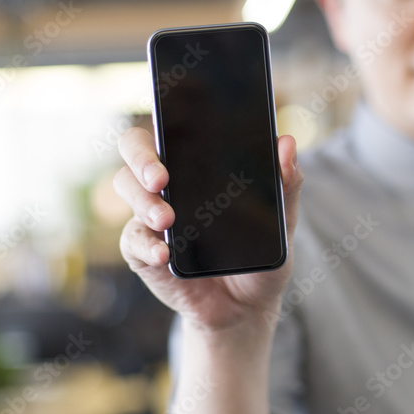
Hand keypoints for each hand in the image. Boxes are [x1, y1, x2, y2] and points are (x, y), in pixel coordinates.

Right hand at [112, 127, 303, 332]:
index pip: (172, 126)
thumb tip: (287, 143)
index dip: (164, 111)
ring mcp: (152, 216)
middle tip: (161, 176)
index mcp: (198, 165)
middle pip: (134, 149)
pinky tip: (164, 253)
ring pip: (127, 188)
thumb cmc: (261, 256)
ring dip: (144, 201)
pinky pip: (132, 241)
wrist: (248, 307)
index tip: (172, 106)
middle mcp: (168, 184)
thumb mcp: (283, 223)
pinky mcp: (144, 251)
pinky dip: (146, 245)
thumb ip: (286, 184)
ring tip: (166, 219)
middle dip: (141, 157)